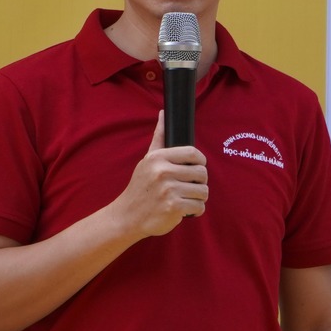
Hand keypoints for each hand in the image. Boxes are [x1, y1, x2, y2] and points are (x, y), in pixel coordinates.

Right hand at [112, 114, 208, 237]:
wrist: (127, 216)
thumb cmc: (141, 187)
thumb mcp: (147, 160)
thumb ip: (159, 138)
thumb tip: (163, 113)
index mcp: (158, 158)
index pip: (193, 153)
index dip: (200, 161)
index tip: (196, 168)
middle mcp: (163, 172)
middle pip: (202, 173)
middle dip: (200, 182)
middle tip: (191, 187)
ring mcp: (169, 190)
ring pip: (203, 191)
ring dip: (199, 197)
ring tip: (187, 198)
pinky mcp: (173, 207)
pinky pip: (199, 207)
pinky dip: (196, 210)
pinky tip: (186, 210)